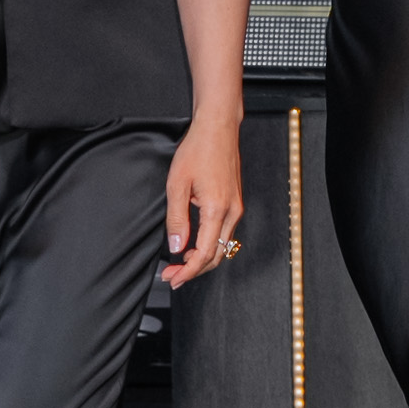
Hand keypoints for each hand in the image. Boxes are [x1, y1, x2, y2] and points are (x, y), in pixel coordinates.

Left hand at [159, 120, 243, 289]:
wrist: (217, 128)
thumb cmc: (197, 150)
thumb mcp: (177, 185)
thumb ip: (177, 219)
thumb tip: (177, 247)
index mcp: (217, 209)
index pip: (205, 253)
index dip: (188, 271)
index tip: (173, 279)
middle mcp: (232, 212)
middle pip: (217, 255)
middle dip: (194, 270)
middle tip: (172, 276)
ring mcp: (236, 207)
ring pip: (222, 246)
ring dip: (202, 259)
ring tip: (180, 263)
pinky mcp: (235, 202)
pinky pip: (224, 233)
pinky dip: (209, 245)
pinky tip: (193, 245)